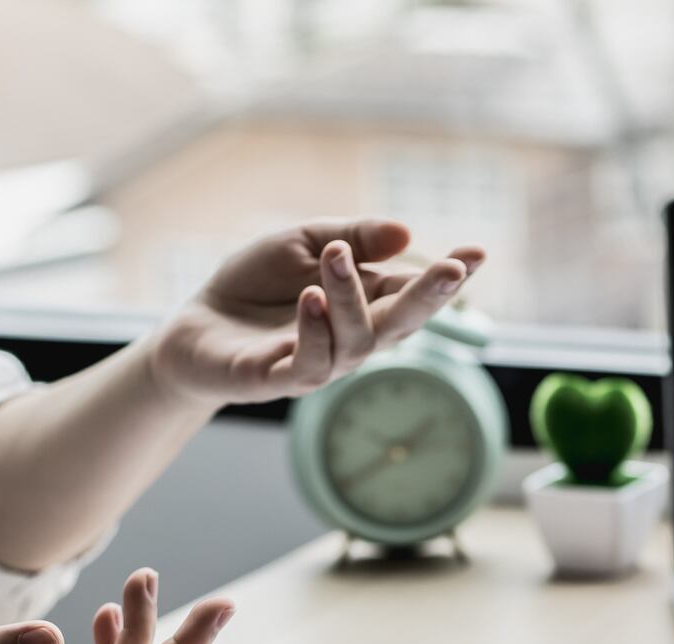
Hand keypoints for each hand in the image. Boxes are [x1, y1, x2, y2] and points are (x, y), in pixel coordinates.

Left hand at [147, 218, 485, 404]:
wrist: (193, 325)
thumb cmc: (254, 286)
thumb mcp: (303, 242)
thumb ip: (352, 237)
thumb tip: (405, 232)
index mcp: (365, 303)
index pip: (414, 290)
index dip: (449, 276)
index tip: (480, 252)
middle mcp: (352, 339)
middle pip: (402, 324)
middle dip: (431, 298)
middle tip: (452, 268)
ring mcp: (319, 363)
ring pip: (357, 342)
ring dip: (351, 298)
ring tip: (333, 257)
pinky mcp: (279, 381)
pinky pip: (310, 365)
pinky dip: (314, 331)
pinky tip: (310, 299)